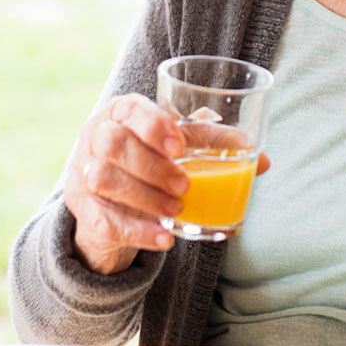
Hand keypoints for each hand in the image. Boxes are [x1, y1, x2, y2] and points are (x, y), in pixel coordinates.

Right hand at [62, 94, 274, 274]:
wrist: (111, 196)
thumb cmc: (151, 157)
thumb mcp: (178, 146)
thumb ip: (214, 145)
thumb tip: (263, 160)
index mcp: (121, 112)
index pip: (129, 108)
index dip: (152, 125)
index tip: (179, 146)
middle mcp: (96, 137)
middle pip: (111, 143)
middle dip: (150, 166)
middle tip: (184, 185)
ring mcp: (82, 173)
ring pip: (102, 179)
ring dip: (144, 197)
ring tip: (177, 210)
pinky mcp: (83, 209)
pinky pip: (102, 221)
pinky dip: (137, 232)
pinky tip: (164, 238)